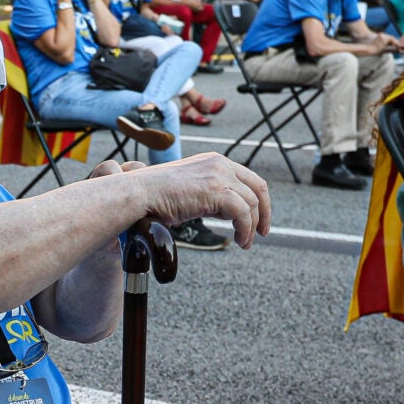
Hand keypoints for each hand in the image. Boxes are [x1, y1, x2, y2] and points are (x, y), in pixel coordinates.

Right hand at [128, 152, 268, 246]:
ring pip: (252, 203)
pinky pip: (243, 213)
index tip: (257, 219)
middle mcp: (220, 164)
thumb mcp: (188, 190)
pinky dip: (244, 229)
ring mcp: (220, 175)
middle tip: (261, 232)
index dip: (258, 200)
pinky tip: (239, 240)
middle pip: (258, 187)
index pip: (249, 178)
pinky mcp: (217, 191)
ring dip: (251, 227)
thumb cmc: (155, 195)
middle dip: (264, 213)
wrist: (139, 193)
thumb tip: (222, 212)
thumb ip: (208, 195)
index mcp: (214, 161)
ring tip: (245, 243)